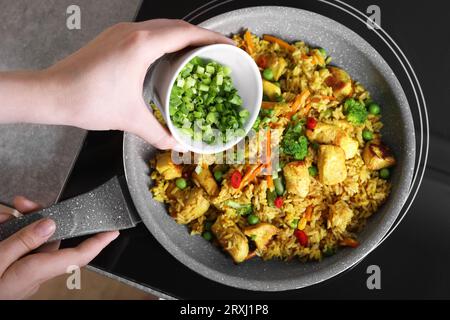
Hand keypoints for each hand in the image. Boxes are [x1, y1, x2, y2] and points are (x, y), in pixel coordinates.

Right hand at [0, 196, 118, 299]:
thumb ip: (24, 241)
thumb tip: (51, 224)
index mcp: (36, 271)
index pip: (78, 256)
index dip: (98, 243)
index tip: (113, 231)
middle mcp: (35, 272)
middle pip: (51, 239)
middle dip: (40, 216)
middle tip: (22, 202)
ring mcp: (24, 272)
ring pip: (33, 240)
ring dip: (20, 223)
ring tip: (3, 214)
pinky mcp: (14, 271)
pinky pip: (20, 248)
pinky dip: (10, 234)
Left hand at [44, 19, 233, 148]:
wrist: (52, 93)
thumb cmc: (88, 101)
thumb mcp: (130, 118)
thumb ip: (158, 132)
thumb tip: (175, 143)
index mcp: (141, 45)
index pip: (185, 33)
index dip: (211, 37)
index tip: (227, 45)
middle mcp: (133, 32)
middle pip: (176, 25)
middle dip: (200, 35)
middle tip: (217, 50)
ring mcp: (121, 32)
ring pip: (161, 26)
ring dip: (182, 35)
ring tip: (197, 51)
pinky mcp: (113, 37)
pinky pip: (148, 32)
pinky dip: (165, 38)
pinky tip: (169, 54)